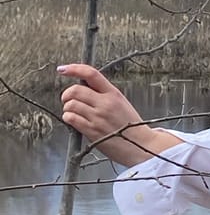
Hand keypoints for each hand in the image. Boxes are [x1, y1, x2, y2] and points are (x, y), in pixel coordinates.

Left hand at [58, 64, 181, 166]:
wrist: (142, 145)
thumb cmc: (132, 126)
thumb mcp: (122, 104)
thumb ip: (104, 94)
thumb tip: (83, 87)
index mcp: (113, 94)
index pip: (91, 74)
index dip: (74, 69)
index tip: (63, 70)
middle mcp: (105, 103)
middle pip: (75, 90)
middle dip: (67, 94)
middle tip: (68, 99)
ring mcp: (98, 117)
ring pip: (70, 105)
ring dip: (68, 108)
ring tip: (75, 113)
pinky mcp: (92, 131)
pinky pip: (71, 118)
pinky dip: (68, 118)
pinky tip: (74, 121)